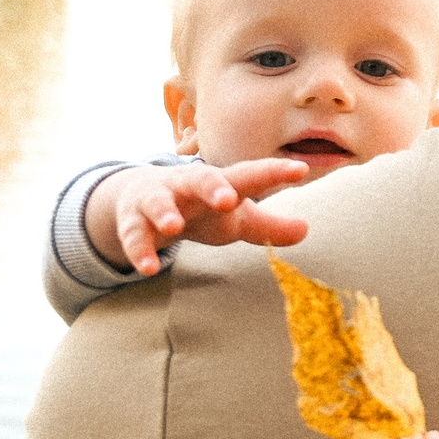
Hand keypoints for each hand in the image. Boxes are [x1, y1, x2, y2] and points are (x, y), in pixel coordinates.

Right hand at [88, 158, 310, 275]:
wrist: (141, 195)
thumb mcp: (235, 218)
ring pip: (158, 201)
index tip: (300, 171)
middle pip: (201, 178)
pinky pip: (134, 234)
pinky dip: (139, 250)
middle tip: (227, 199)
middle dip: (213, 186)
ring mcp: (157, 199)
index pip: (250, 175)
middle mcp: (188, 185)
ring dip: (164, 212)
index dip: (275, 173)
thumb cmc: (201, 207)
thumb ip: (268, 226)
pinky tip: (147, 268)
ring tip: (171, 227)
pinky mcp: (132, 219)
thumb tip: (306, 230)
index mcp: (220, 183)